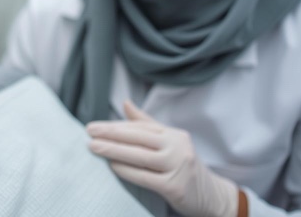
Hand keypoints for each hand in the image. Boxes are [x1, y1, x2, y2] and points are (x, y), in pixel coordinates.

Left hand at [87, 101, 238, 216]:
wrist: (211, 196)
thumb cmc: (183, 166)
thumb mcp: (169, 143)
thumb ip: (146, 125)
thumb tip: (125, 103)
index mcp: (174, 135)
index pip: (140, 127)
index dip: (116, 126)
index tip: (94, 126)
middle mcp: (177, 147)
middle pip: (139, 138)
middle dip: (111, 134)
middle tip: (89, 132)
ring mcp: (178, 166)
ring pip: (140, 156)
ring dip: (114, 151)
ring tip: (93, 147)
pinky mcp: (175, 186)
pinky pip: (145, 177)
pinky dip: (127, 171)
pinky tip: (111, 166)